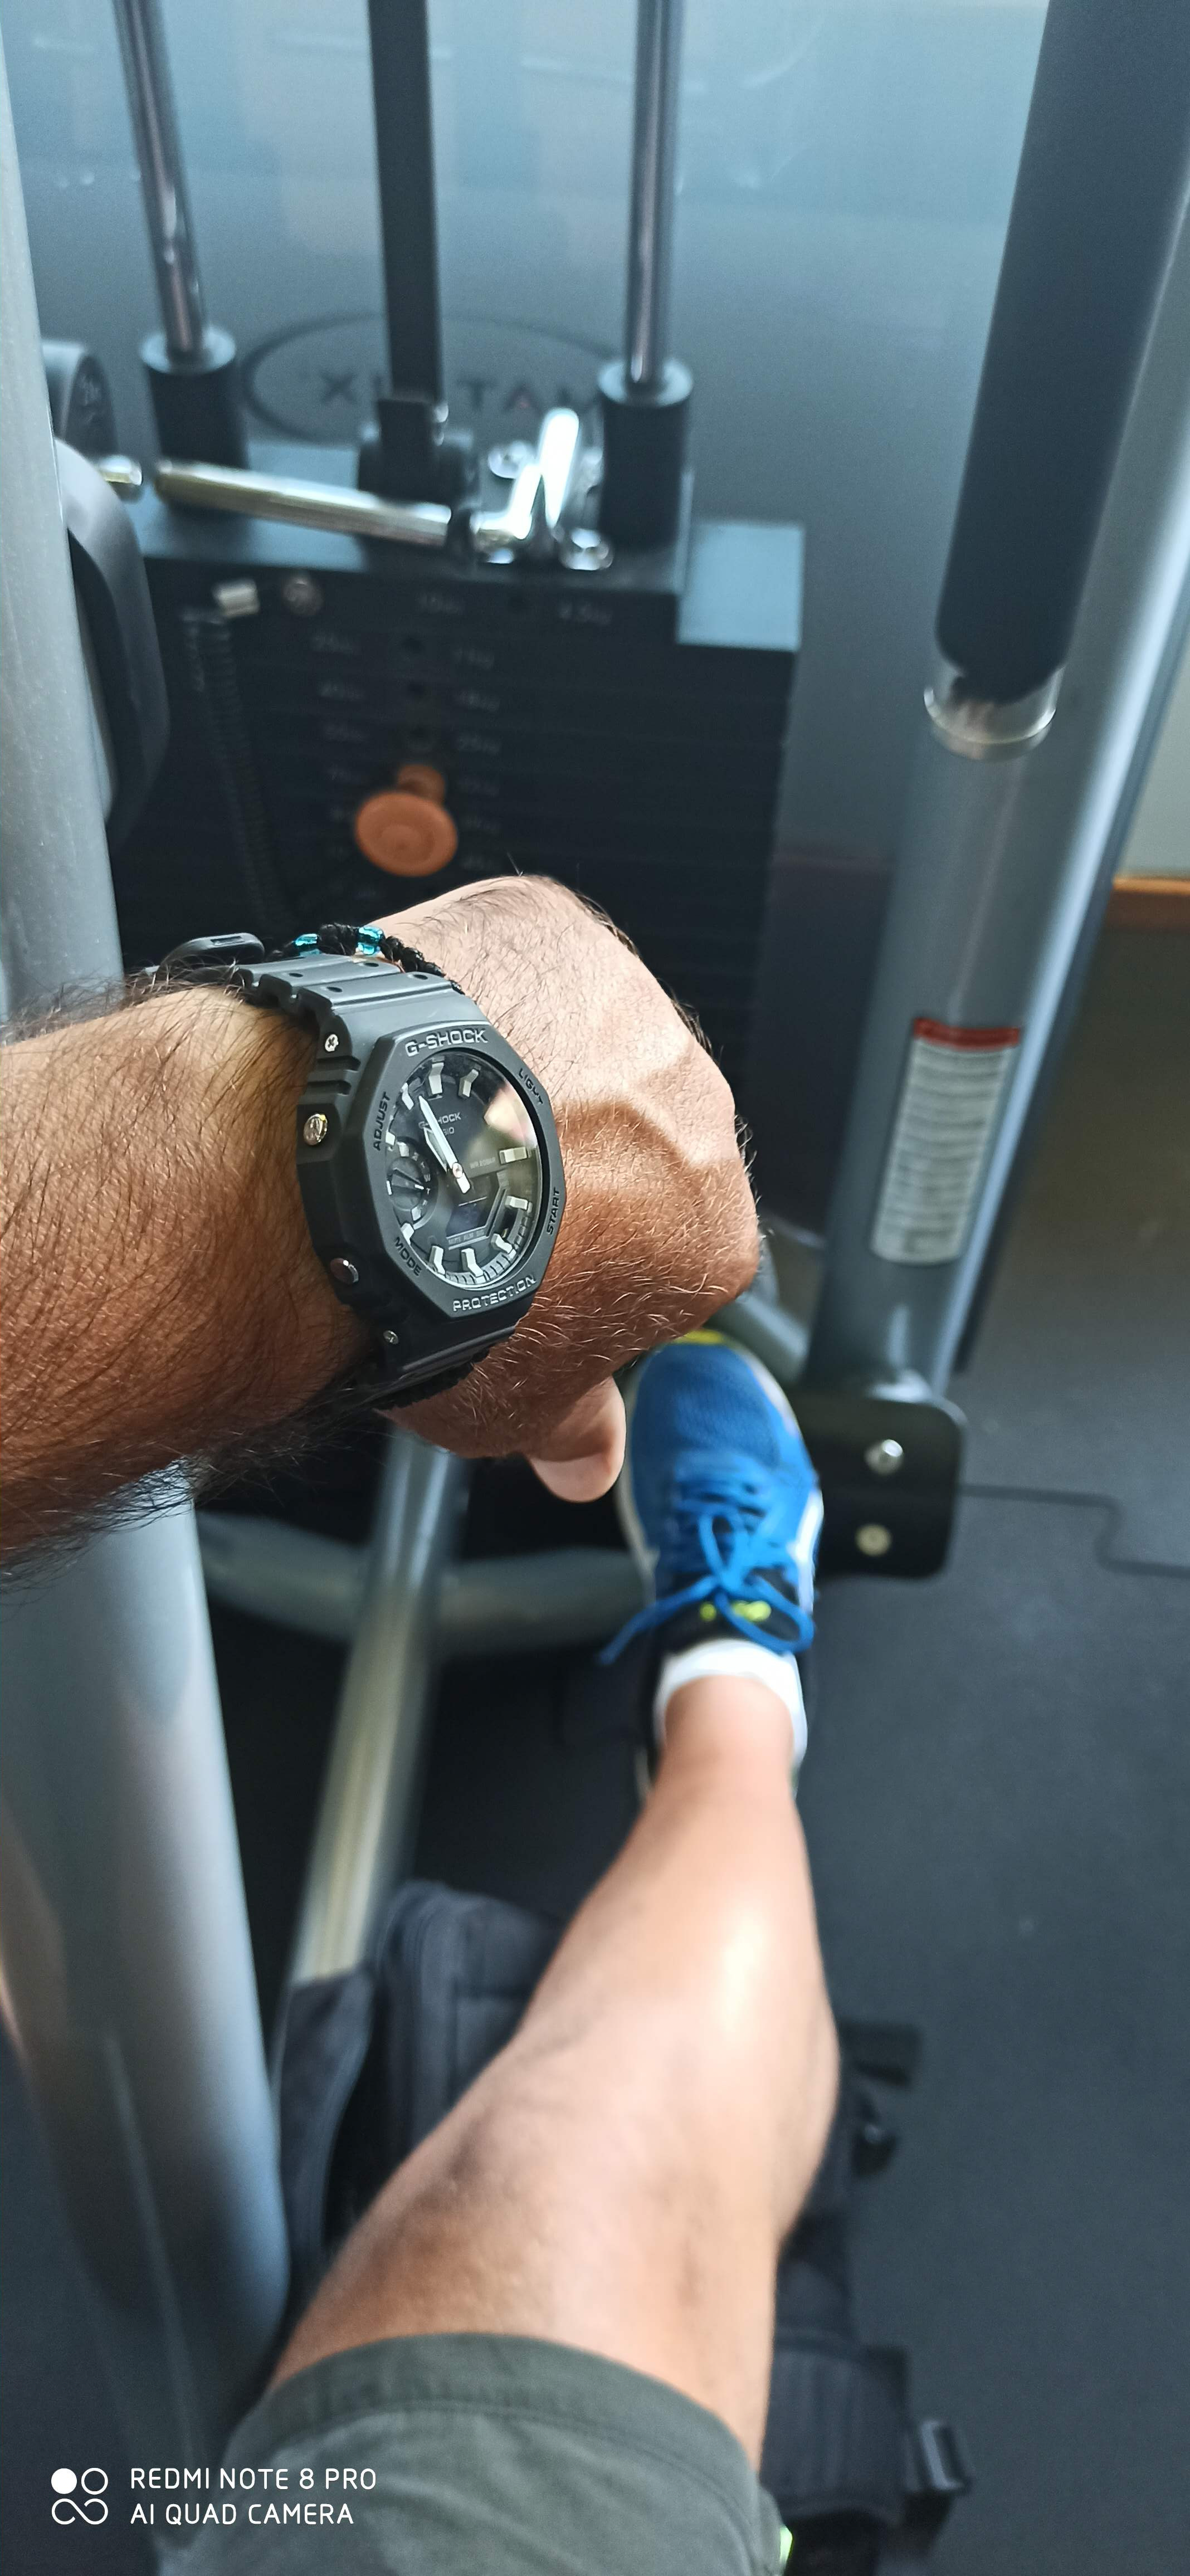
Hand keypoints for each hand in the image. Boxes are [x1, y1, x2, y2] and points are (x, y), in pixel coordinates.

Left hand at [376, 878, 758, 1496]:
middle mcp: (697, 1108)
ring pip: (586, 1036)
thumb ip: (571, 1425)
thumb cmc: (435, 1288)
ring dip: (528, 1066)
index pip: (674, 1244)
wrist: (350, 1171)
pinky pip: (526, 958)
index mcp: (715, 1230)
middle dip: (569, 1158)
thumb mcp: (509, 1406)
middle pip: (641, 1132)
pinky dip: (480, 988)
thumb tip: (586, 1461)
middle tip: (468, 1196)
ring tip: (431, 1117)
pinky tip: (421, 1042)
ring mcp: (629, 1007)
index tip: (529, 1267)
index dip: (594, 1260)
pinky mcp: (552, 925)